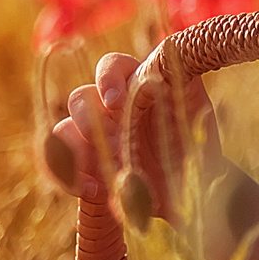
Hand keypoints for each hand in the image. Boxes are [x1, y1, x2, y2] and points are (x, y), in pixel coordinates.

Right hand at [46, 49, 221, 217]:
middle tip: (116, 149)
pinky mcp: (86, 164)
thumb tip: (173, 75)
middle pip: (81, 98)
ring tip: (109, 174)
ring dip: (79, 153)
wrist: (194, 193)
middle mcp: (112, 107)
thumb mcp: (198, 121)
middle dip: (91, 123)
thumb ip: (183, 94)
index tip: (115, 102)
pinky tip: (94, 190)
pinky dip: (69, 176)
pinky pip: (59, 163)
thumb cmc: (199, 151)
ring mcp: (96, 135)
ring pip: (65, 129)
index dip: (108, 78)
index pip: (113, 66)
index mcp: (139, 87)